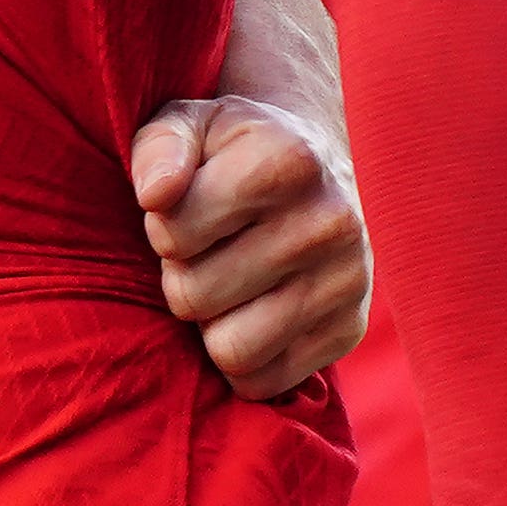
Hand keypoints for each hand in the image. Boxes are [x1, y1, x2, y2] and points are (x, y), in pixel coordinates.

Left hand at [130, 96, 367, 399]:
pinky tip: (252, 313)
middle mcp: (329, 221)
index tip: (185, 210)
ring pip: (230, 349)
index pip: (171, 235)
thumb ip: (158, 148)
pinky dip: (243, 358)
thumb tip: (155, 196)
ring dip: (210, 323)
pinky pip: (263, 381)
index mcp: (286, 160)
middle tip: (205, 251)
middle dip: (182, 276)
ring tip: (226, 282)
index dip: (162, 228)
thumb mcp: (189, 124)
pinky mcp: (351, 329)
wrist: (317, 171)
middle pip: (193, 296)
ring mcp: (348, 280)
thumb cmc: (231, 152)